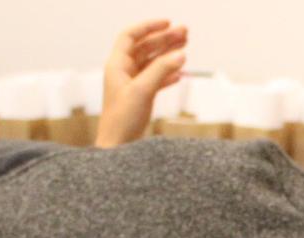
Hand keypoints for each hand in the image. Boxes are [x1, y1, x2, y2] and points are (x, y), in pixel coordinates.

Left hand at [96, 19, 188, 147]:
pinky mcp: (140, 99)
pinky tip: (180, 74)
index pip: (131, 36)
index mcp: (117, 65)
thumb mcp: (142, 91)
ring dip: (168, 55)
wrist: (117, 148)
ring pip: (152, 63)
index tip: (168, 23)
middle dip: (164, 39)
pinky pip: (155, 80)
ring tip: (186, 48)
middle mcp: (123, 72)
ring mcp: (132, 85)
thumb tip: (180, 54)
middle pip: (145, 48)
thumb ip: (161, 70)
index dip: (149, 27)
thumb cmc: (122, 120)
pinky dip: (168, 75)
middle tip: (185, 33)